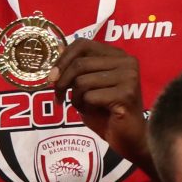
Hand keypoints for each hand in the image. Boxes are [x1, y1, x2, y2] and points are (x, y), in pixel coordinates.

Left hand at [53, 39, 145, 167]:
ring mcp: (129, 77)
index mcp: (117, 55)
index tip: (52, 77)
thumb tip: (57, 51)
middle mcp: (126, 61)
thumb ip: (76, 68)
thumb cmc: (105, 111)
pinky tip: (95, 112)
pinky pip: (90, 96)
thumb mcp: (87, 85)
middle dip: (62, 83)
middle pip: (79, 64)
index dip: (62, 59)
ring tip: (85, 106)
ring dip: (76, 98)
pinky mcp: (126, 94)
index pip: (82, 44)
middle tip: (59, 97)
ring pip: (82, 81)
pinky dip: (84, 107)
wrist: (127, 137)